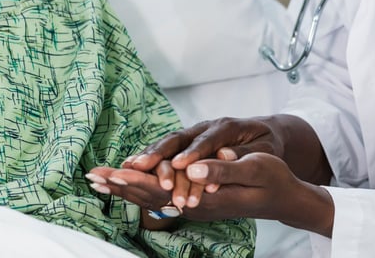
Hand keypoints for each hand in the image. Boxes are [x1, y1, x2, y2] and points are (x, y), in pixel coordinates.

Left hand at [91, 152, 333, 233]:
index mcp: (203, 196)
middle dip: (120, 185)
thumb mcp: (251, 170)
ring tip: (98, 181)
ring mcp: (192, 206)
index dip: (137, 179)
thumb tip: (191, 169)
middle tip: (92, 176)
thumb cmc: (271, 179)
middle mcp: (193, 205)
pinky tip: (125, 185)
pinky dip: (138, 190)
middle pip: (149, 195)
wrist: (282, 198)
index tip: (114, 171)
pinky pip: (159, 198)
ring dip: (124, 189)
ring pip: (151, 198)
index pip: (162, 188)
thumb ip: (220, 171)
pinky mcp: (193, 201)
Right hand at [124, 117, 285, 174]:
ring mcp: (195, 132)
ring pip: (169, 141)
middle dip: (160, 152)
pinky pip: (167, 148)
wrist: (264, 134)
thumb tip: (226, 157)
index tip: (179, 165)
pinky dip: (150, 156)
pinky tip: (132, 165)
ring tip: (130, 167)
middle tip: (141, 167)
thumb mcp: (264, 151)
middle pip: (179, 138)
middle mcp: (206, 126)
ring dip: (150, 155)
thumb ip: (245, 154)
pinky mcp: (188, 141)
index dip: (192, 153)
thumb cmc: (266, 145)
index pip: (207, 141)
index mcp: (227, 127)